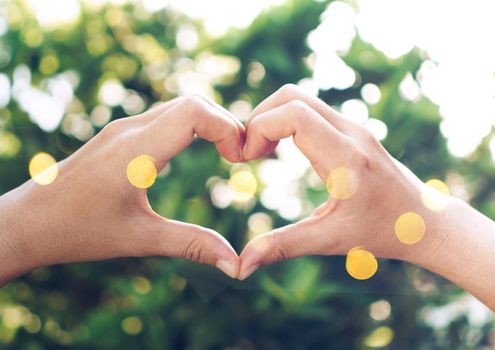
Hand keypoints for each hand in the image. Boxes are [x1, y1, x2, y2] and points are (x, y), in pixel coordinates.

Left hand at [0, 96, 243, 283]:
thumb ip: (191, 245)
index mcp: (136, 151)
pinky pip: (164, 116)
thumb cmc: (77, 231)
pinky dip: (190, 126)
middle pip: (193, 102)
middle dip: (225, 124)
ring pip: (178, 106)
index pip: (194, 112)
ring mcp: (122, 128)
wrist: (26, 222)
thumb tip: (235, 264)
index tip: (239, 159)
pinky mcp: (119, 135)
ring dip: (208, 123)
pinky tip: (196, 152)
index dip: (227, 127)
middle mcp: (130, 130)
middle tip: (239, 158)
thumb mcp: (140, 239)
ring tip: (226, 154)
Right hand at [238, 84, 449, 277]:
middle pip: (292, 96)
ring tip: (260, 152)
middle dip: (260, 117)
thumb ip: (283, 247)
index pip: (293, 114)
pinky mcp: (352, 131)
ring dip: (273, 118)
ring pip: (301, 99)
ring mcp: (353, 127)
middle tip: (248, 153)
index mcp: (345, 157)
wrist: (425, 221)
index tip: (246, 158)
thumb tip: (242, 267)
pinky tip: (280, 149)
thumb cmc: (383, 233)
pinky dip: (287, 121)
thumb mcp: (330, 241)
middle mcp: (351, 132)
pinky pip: (312, 111)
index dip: (259, 128)